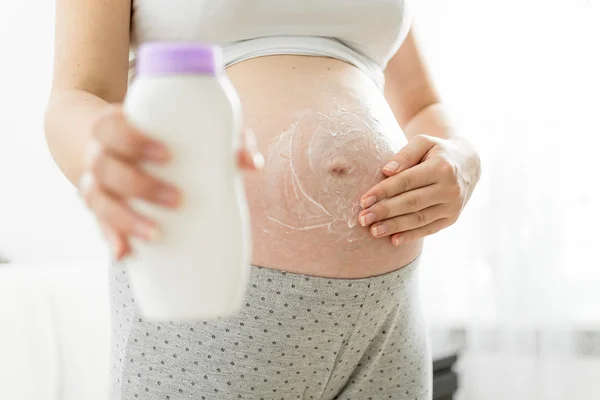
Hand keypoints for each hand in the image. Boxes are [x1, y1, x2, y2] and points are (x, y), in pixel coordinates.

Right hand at [79, 106, 263, 259]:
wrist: (117, 146)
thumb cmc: (161, 136)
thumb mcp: (185, 129)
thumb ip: (222, 139)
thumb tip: (253, 164)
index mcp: (114, 129)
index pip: (111, 128)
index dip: (132, 140)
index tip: (167, 155)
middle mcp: (100, 156)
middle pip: (104, 167)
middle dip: (139, 185)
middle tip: (177, 200)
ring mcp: (95, 185)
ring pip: (98, 202)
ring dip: (126, 220)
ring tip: (156, 235)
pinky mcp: (101, 211)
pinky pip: (99, 227)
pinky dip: (112, 241)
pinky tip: (125, 254)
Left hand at [358, 134, 480, 245]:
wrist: (466, 163)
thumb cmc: (437, 151)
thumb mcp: (424, 142)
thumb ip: (405, 154)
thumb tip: (386, 171)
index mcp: (442, 168)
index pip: (406, 181)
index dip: (383, 191)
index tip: (363, 200)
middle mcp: (450, 189)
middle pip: (412, 203)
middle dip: (385, 212)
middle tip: (363, 219)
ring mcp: (453, 206)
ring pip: (419, 219)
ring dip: (394, 227)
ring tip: (373, 231)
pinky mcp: (452, 218)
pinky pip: (429, 229)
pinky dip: (411, 236)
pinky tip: (393, 240)